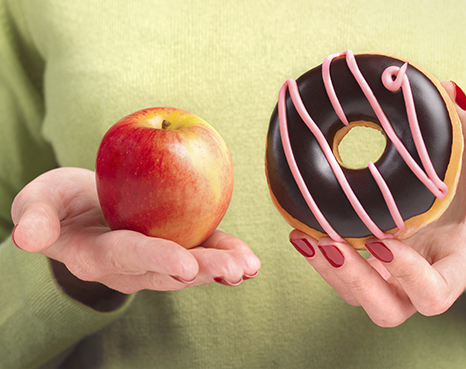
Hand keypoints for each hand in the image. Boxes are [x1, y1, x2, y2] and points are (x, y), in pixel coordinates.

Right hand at [11, 168, 260, 301]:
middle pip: (168, 270)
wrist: (81, 209)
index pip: (129, 256)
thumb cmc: (58, 204)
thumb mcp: (39, 202)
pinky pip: (200, 250)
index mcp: (98, 256)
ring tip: (249, 267)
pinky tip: (248, 258)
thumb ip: (36, 217)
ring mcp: (155, 260)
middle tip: (235, 271)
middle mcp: (130, 267)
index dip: (156, 259)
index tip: (185, 264)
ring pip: (190, 267)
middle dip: (203, 271)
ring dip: (221, 267)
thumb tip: (25, 237)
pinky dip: (223, 252)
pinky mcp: (174, 245)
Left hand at [289, 81, 465, 326]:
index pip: (434, 293)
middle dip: (354, 280)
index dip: (407, 276)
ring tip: (303, 236)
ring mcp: (396, 270)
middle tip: (328, 243)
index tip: (381, 239)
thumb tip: (449, 91)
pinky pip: (345, 271)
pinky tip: (302, 230)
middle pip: (386, 308)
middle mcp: (423, 272)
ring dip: (328, 270)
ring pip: (357, 295)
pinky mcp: (375, 260)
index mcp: (457, 257)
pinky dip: (323, 256)